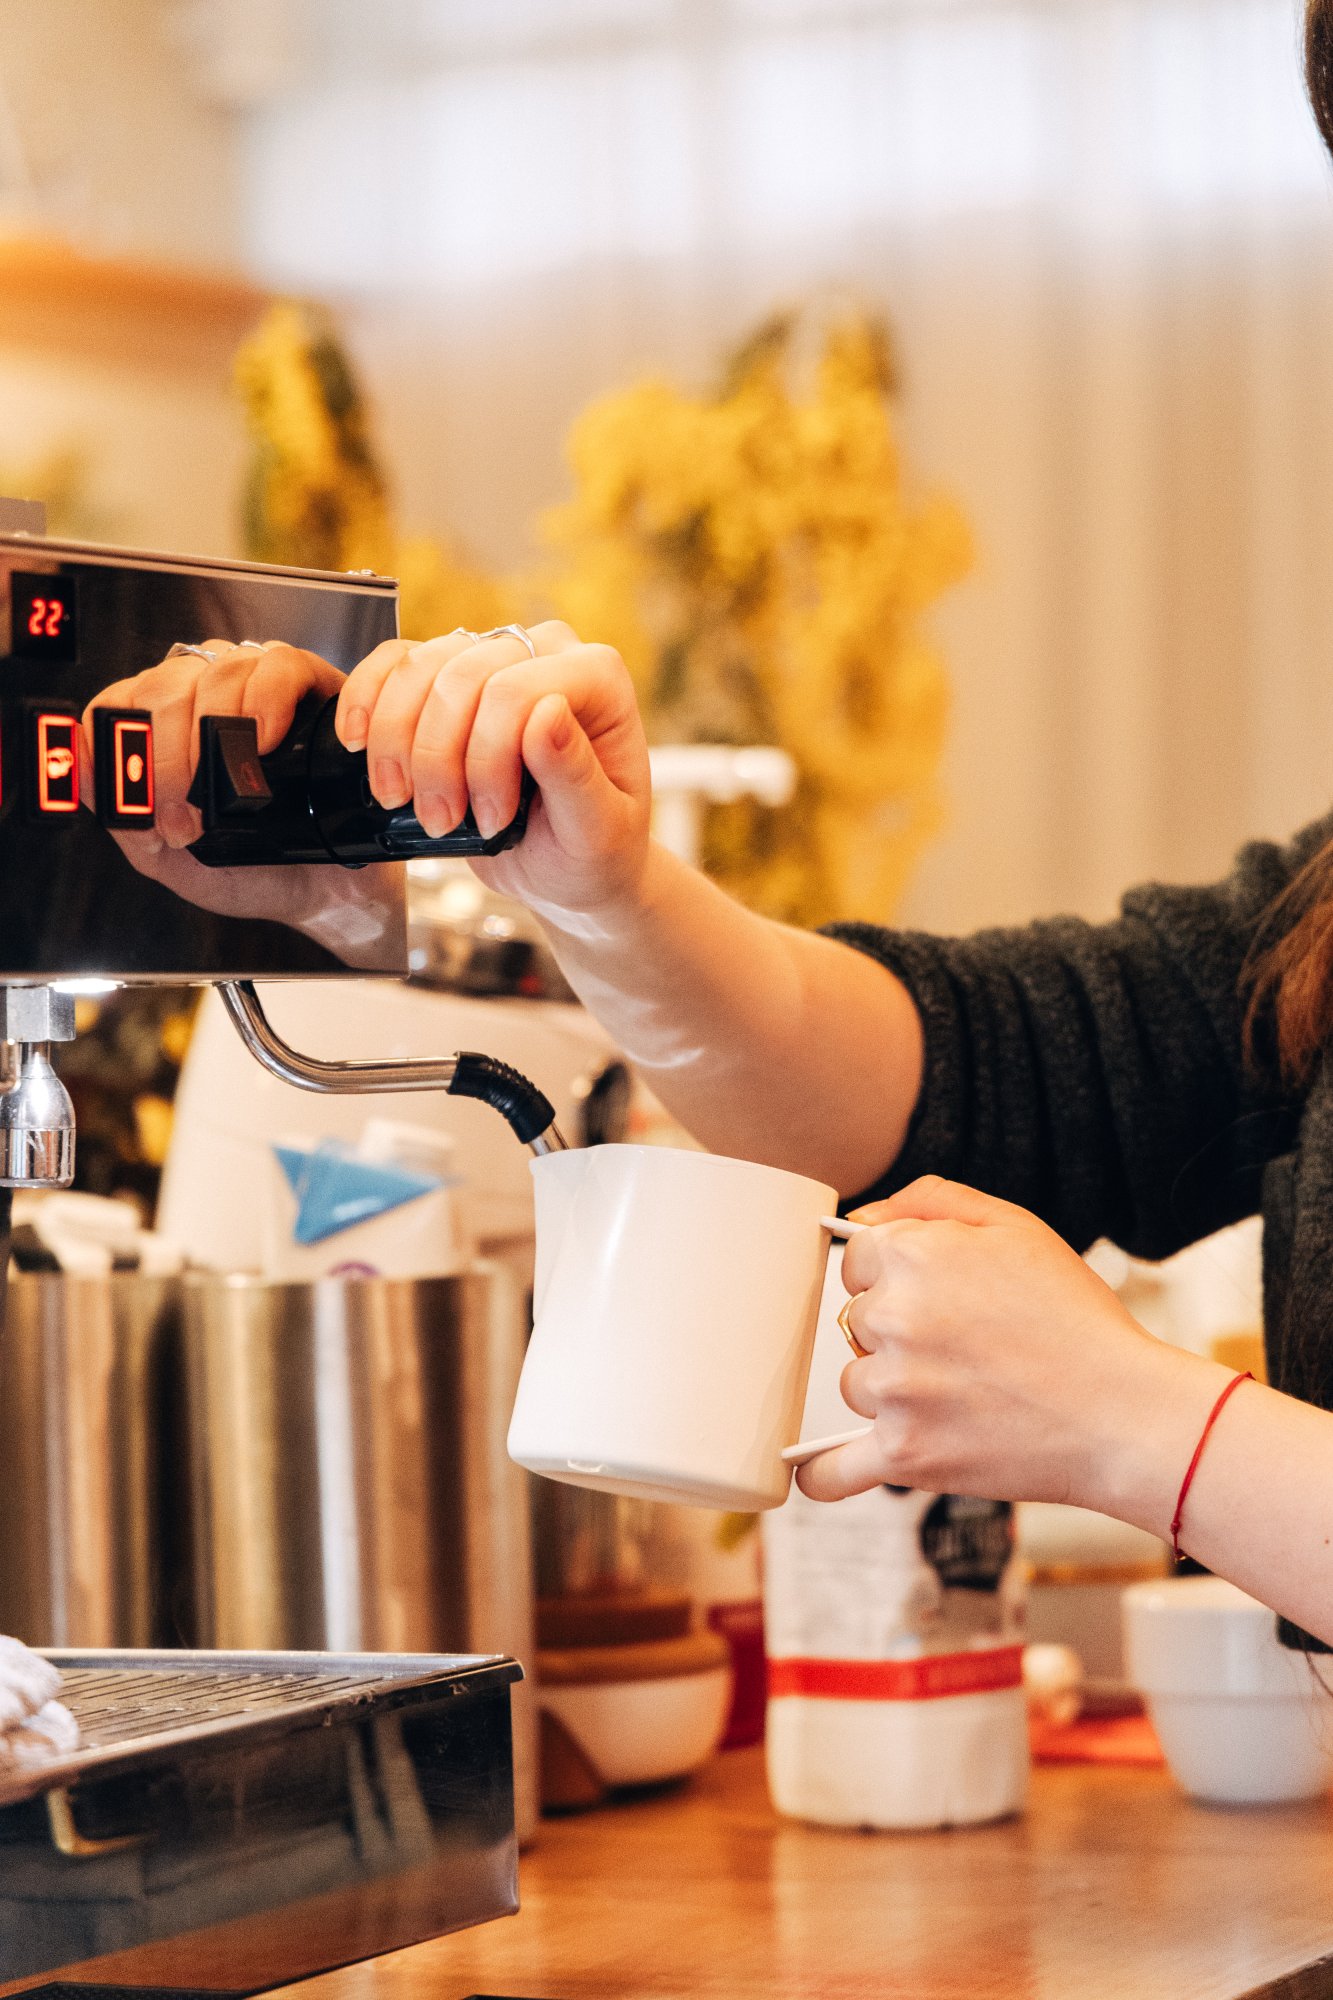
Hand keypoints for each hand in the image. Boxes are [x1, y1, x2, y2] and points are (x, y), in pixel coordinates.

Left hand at [82, 640, 394, 953]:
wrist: (326, 893)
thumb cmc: (254, 870)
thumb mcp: (166, 858)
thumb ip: (119, 814)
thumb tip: (79, 765)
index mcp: (164, 728)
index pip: (118, 704)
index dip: (123, 750)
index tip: (144, 805)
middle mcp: (204, 696)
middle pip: (161, 688)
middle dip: (168, 760)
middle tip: (187, 820)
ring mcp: (255, 684)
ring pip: (215, 673)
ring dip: (215, 738)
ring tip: (235, 796)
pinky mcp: (309, 683)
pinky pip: (276, 664)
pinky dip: (267, 700)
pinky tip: (268, 741)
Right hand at [332, 623, 652, 920]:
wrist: (569, 871)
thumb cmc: (593, 851)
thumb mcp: (596, 831)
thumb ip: (576, 775)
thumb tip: (546, 713)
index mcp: (597, 677)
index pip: (516, 690)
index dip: (488, 758)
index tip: (492, 821)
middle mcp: (548, 652)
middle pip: (461, 676)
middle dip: (436, 756)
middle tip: (440, 820)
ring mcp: (495, 656)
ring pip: (419, 668)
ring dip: (396, 740)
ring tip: (401, 800)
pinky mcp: (451, 677)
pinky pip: (394, 663)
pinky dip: (366, 699)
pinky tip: (358, 741)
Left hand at [797, 1175, 1224, 1522]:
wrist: (1124, 1414)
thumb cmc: (1076, 1318)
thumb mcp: (1017, 1227)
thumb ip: (932, 1201)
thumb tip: (862, 1214)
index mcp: (913, 1255)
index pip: (857, 1258)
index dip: (895, 1273)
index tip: (936, 1297)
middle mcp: (894, 1317)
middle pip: (855, 1321)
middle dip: (896, 1330)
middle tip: (964, 1348)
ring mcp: (895, 1390)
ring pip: (855, 1384)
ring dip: (890, 1391)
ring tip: (961, 1395)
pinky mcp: (904, 1455)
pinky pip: (831, 1471)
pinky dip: (819, 1475)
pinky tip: (809, 1472)